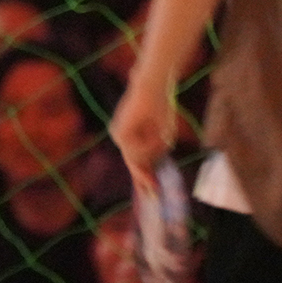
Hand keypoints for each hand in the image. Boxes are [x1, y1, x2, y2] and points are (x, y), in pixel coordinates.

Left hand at [109, 74, 175, 197]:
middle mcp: (121, 137)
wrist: (152, 87)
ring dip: (156, 147)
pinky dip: (151, 142)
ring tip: (162, 130)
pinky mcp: (120, 132)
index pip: (135, 161)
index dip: (144, 177)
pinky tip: (154, 129)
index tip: (152, 193)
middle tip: (154, 194)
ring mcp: (119, 135)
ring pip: (141, 155)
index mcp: (128, 137)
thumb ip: (156, 150)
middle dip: (144, 179)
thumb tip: (157, 167)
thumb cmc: (159, 107)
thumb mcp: (162, 133)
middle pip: (134, 163)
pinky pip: (140, 148)